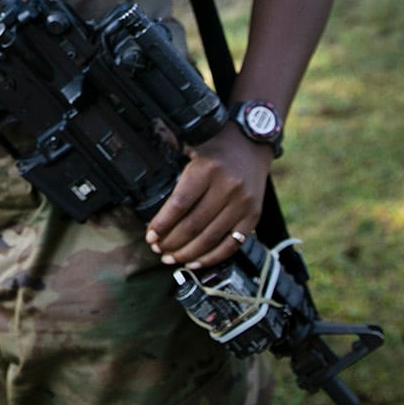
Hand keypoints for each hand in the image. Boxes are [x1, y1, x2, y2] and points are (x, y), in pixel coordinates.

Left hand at [144, 128, 269, 269]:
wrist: (252, 141)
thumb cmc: (217, 146)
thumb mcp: (192, 149)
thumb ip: (176, 174)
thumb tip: (153, 206)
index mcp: (207, 169)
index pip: (179, 204)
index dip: (162, 224)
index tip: (150, 235)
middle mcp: (227, 187)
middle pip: (193, 225)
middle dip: (171, 242)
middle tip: (158, 250)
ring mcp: (242, 203)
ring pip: (210, 238)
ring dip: (187, 254)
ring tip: (172, 259)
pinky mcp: (253, 216)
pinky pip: (231, 244)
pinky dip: (212, 257)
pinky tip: (196, 262)